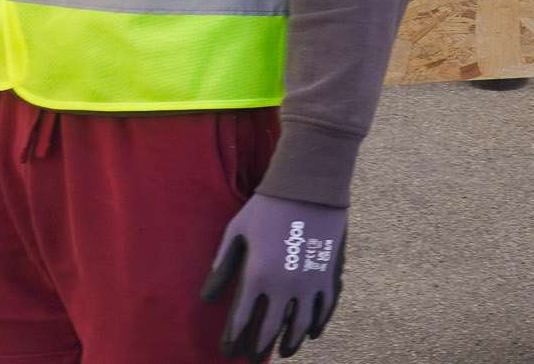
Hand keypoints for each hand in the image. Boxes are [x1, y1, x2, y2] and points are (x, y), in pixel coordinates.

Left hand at [202, 193, 348, 358]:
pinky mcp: (327, 275)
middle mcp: (283, 286)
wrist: (308, 187)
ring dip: (290, 343)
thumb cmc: (266, 207)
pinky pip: (324, 309)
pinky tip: (311, 334)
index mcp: (257, 275)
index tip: (227, 351)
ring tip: (283, 352)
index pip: (241, 320)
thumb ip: (221, 266)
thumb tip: (206, 298)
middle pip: (270, 329)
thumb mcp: (236, 232)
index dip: (233, 340)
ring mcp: (309, 282)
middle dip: (259, 347)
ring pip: (300, 325)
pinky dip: (317, 325)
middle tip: (252, 358)